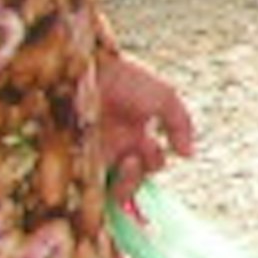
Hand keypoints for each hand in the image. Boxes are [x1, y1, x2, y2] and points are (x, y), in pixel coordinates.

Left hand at [94, 48, 197, 202]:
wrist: (85, 68)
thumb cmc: (124, 79)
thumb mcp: (163, 97)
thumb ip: (180, 124)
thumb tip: (188, 154)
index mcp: (134, 135)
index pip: (149, 164)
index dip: (152, 163)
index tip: (149, 147)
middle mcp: (113, 148)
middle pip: (130, 181)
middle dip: (135, 179)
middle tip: (131, 161)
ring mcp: (91, 154)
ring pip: (109, 187)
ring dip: (121, 184)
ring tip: (120, 164)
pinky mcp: (70, 160)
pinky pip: (84, 186)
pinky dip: (94, 189)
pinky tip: (98, 173)